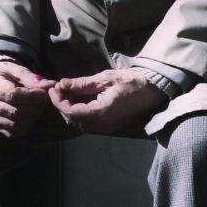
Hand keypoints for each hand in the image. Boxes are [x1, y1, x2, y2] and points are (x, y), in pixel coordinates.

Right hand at [0, 61, 55, 137]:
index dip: (32, 96)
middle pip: (15, 112)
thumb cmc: (5, 74)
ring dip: (32, 117)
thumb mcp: (15, 69)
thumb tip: (49, 86)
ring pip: (15, 125)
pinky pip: (14, 132)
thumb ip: (30, 78)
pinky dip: (27, 125)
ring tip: (39, 106)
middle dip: (35, 107)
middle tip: (45, 100)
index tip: (45, 92)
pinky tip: (31, 114)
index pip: (12, 95)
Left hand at [49, 69, 166, 133]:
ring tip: (66, 92)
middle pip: (72, 120)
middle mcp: (102, 125)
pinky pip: (88, 123)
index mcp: (100, 113)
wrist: (153, 90)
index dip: (58, 101)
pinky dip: (79, 112)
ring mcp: (106, 127)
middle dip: (61, 105)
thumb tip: (62, 84)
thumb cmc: (131, 81)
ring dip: (69, 109)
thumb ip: (82, 84)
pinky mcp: (109, 125)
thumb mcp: (104, 79)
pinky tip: (77, 99)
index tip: (53, 88)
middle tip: (57, 89)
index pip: (70, 112)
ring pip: (79, 123)